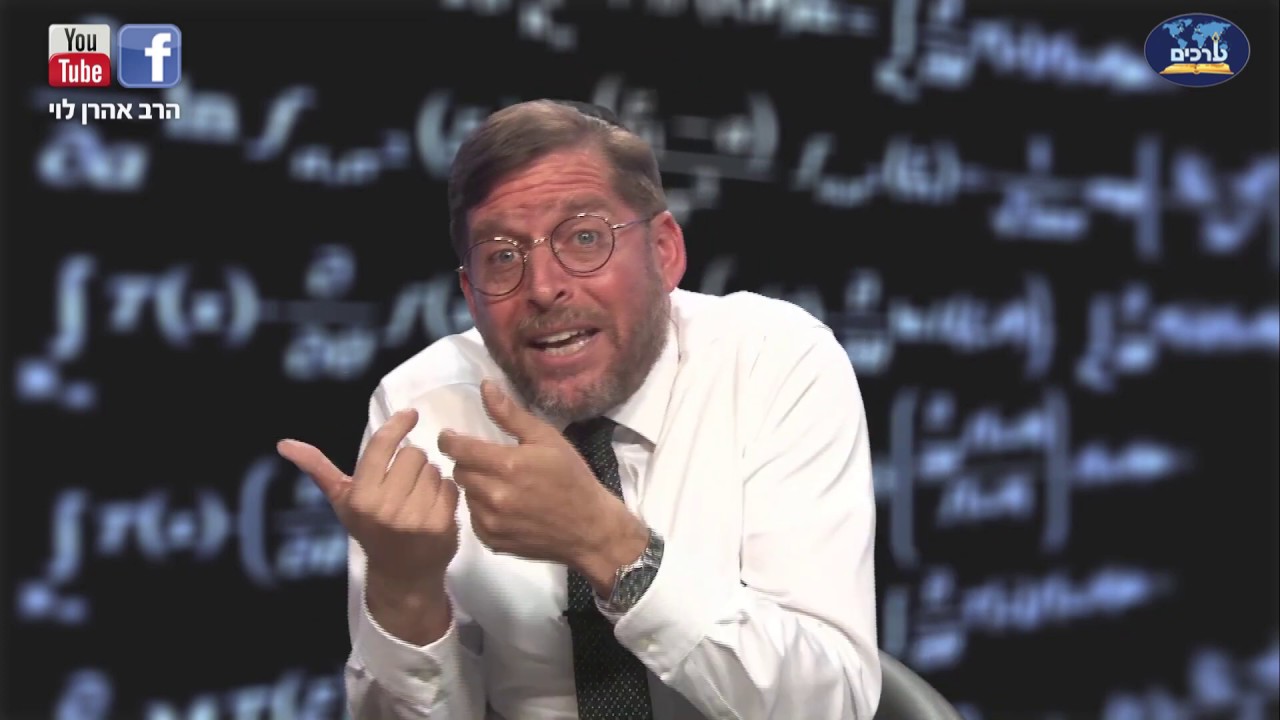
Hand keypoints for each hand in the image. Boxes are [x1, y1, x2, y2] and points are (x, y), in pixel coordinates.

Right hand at [276, 409, 459, 593]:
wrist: (401, 574)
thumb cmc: (370, 530)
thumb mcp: (342, 501)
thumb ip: (318, 468)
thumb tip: (284, 443)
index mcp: (360, 497)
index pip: (382, 445)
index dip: (398, 425)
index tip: (410, 414)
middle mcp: (385, 508)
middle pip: (414, 454)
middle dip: (412, 462)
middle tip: (404, 483)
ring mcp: (415, 518)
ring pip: (434, 469)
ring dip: (430, 478)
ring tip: (417, 498)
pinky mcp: (441, 525)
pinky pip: (451, 486)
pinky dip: (446, 492)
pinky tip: (434, 507)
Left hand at [437, 380, 645, 586]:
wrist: (590, 529)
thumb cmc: (572, 478)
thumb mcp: (548, 439)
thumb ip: (511, 415)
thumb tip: (485, 386)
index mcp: (507, 465)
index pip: (458, 449)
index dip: (449, 441)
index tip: (450, 437)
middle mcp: (494, 495)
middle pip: (459, 472)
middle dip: (467, 462)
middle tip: (486, 460)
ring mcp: (492, 522)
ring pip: (465, 495)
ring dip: (475, 486)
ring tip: (498, 483)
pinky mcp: (493, 541)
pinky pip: (474, 519)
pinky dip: (482, 509)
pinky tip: (503, 505)